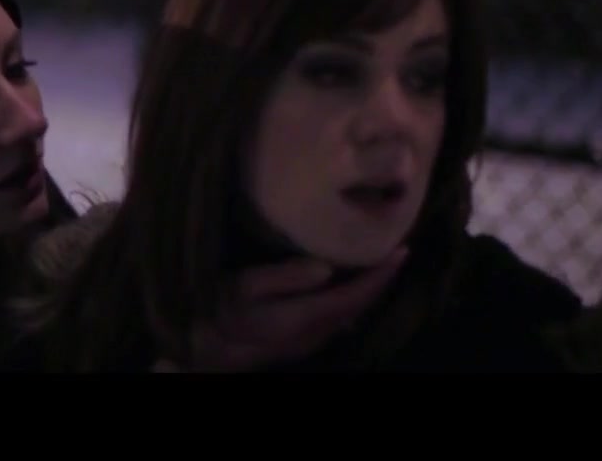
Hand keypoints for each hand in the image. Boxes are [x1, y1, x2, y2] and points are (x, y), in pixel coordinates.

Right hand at [184, 246, 408, 371]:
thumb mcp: (242, 288)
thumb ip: (283, 278)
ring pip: (349, 314)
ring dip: (367, 289)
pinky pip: (336, 317)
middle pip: (358, 307)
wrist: (199, 352)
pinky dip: (350, 297)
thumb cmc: (215, 312)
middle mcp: (314, 334)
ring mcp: (307, 341)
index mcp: (304, 318)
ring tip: (380, 261)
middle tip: (398, 249)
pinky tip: (349, 282)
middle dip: (380, 280)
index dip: (380, 275)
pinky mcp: (297, 340)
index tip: (403, 250)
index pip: (354, 297)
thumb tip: (326, 268)